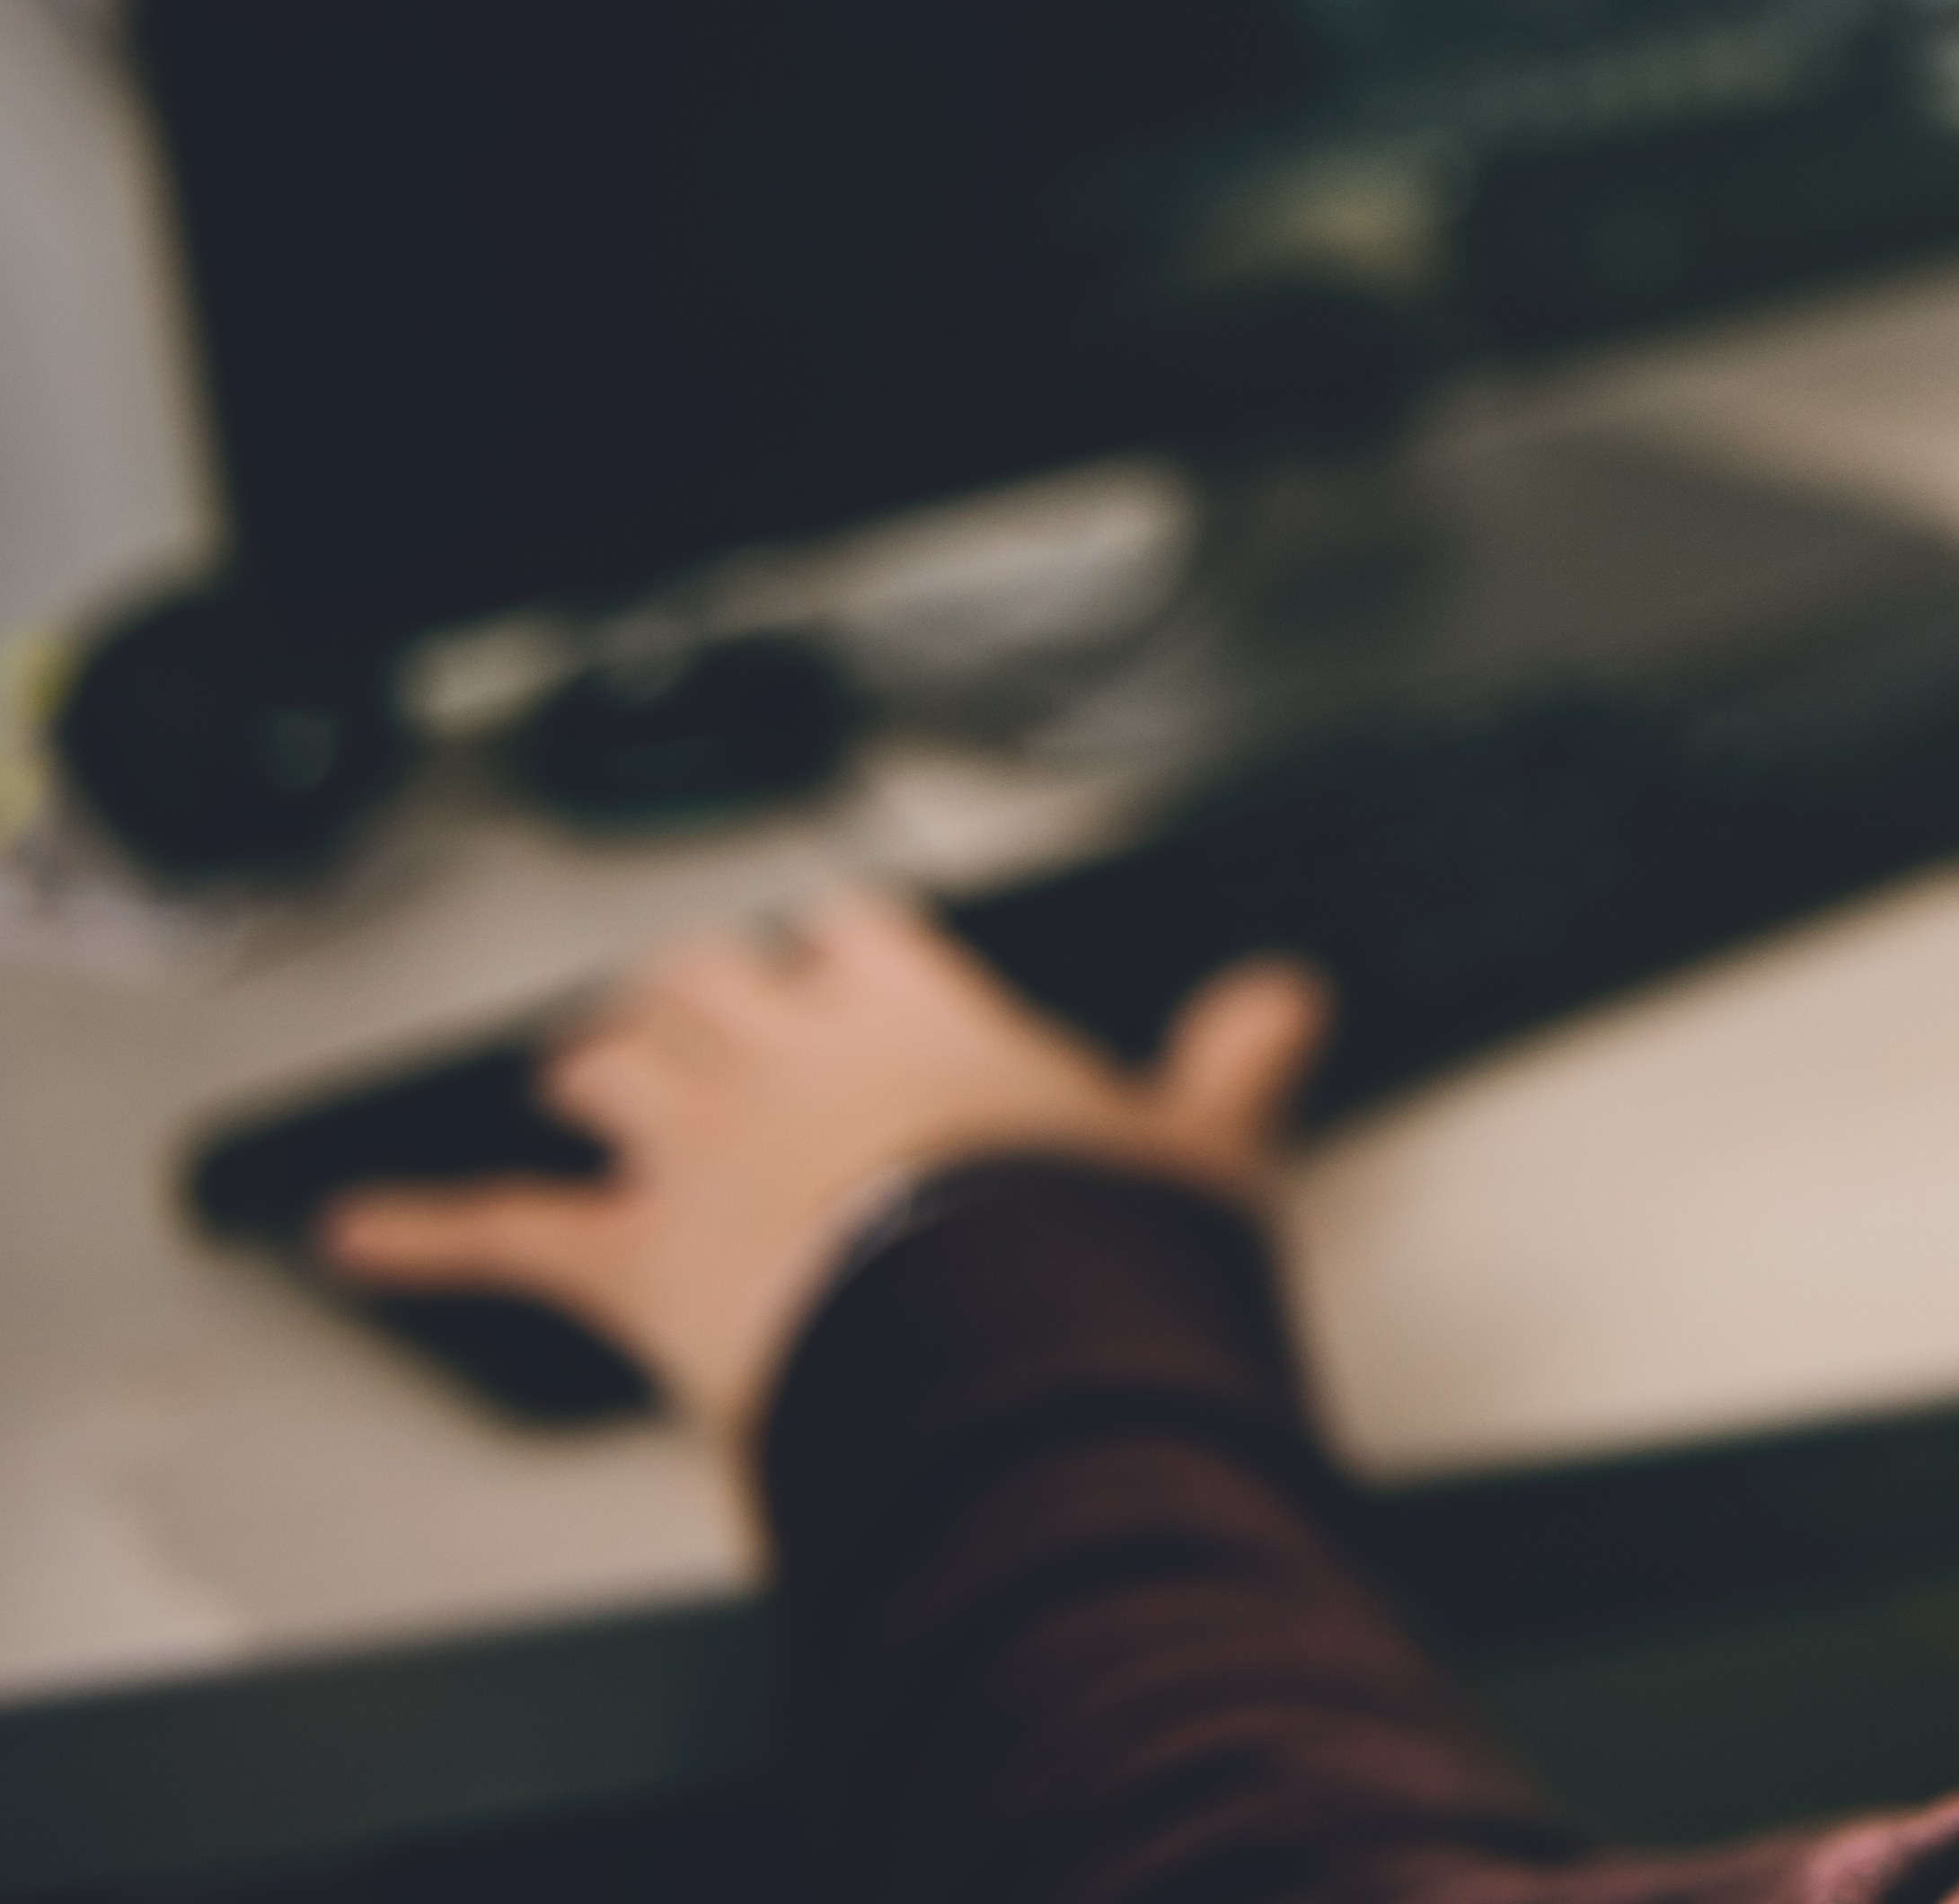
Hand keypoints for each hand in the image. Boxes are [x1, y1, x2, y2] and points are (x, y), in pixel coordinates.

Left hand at [320, 888, 1326, 1443]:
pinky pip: (502, 1230)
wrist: (984, 1345)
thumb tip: (1284, 1004)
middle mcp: (788, 1052)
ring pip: (607, 1065)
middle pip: (706, 974)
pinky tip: (359, 1231)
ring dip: (589, 1070)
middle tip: (690, 1007)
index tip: (843, 951)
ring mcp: (695, 1146)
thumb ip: (1232, 1065)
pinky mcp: (627, 1254)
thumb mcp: (1194, 1147)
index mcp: (919, 1011)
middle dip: (690, 989)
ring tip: (576, 1079)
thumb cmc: (1079, 1249)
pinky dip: (421, 1230)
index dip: (838, 942)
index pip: (855, 929)